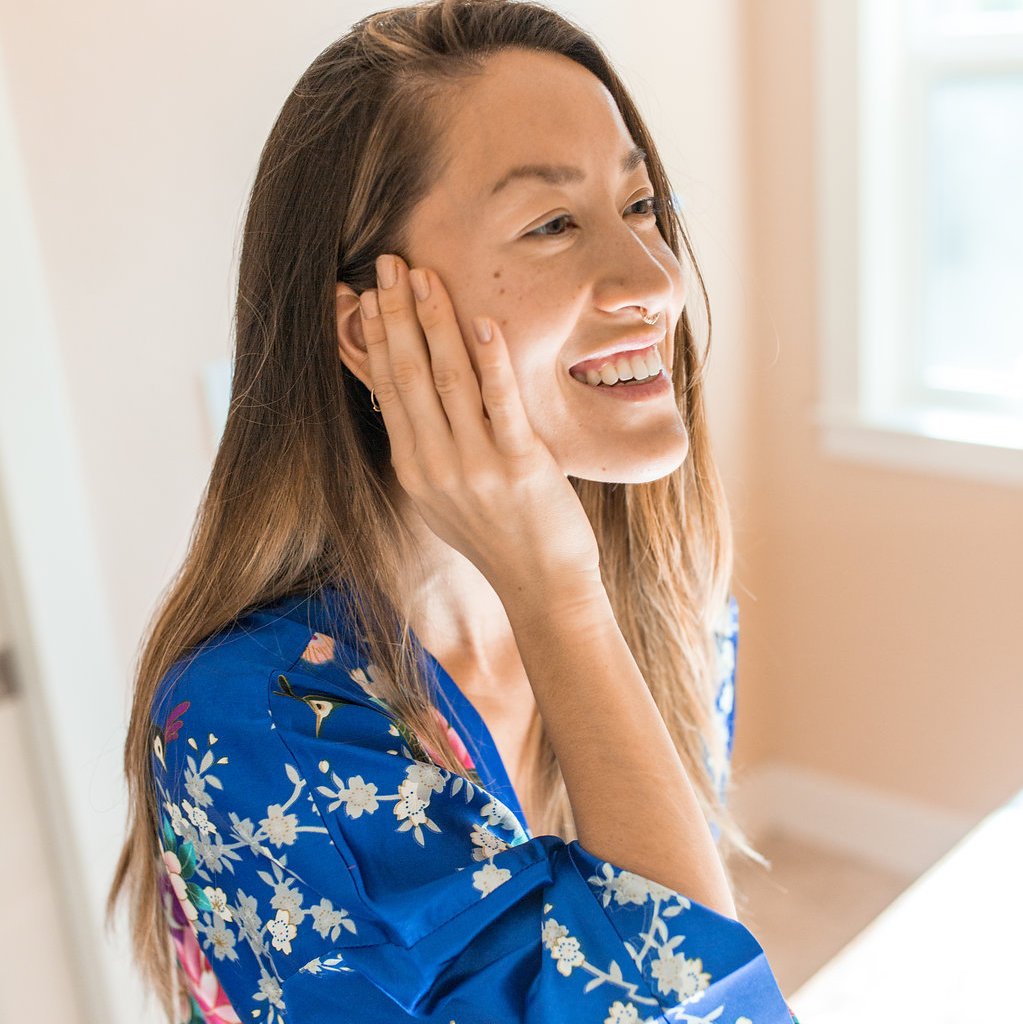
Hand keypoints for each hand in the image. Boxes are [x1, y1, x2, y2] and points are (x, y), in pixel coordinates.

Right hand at [359, 253, 601, 596]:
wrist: (540, 583)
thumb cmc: (495, 535)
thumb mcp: (442, 496)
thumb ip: (424, 449)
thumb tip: (405, 401)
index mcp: (413, 469)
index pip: (386, 389)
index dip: (376, 337)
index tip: (368, 294)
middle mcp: (435, 466)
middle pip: (408, 374)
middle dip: (397, 314)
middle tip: (388, 263)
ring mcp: (476, 466)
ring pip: (448, 380)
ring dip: (435, 322)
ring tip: (425, 276)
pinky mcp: (520, 465)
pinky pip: (501, 403)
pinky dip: (491, 359)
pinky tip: (483, 321)